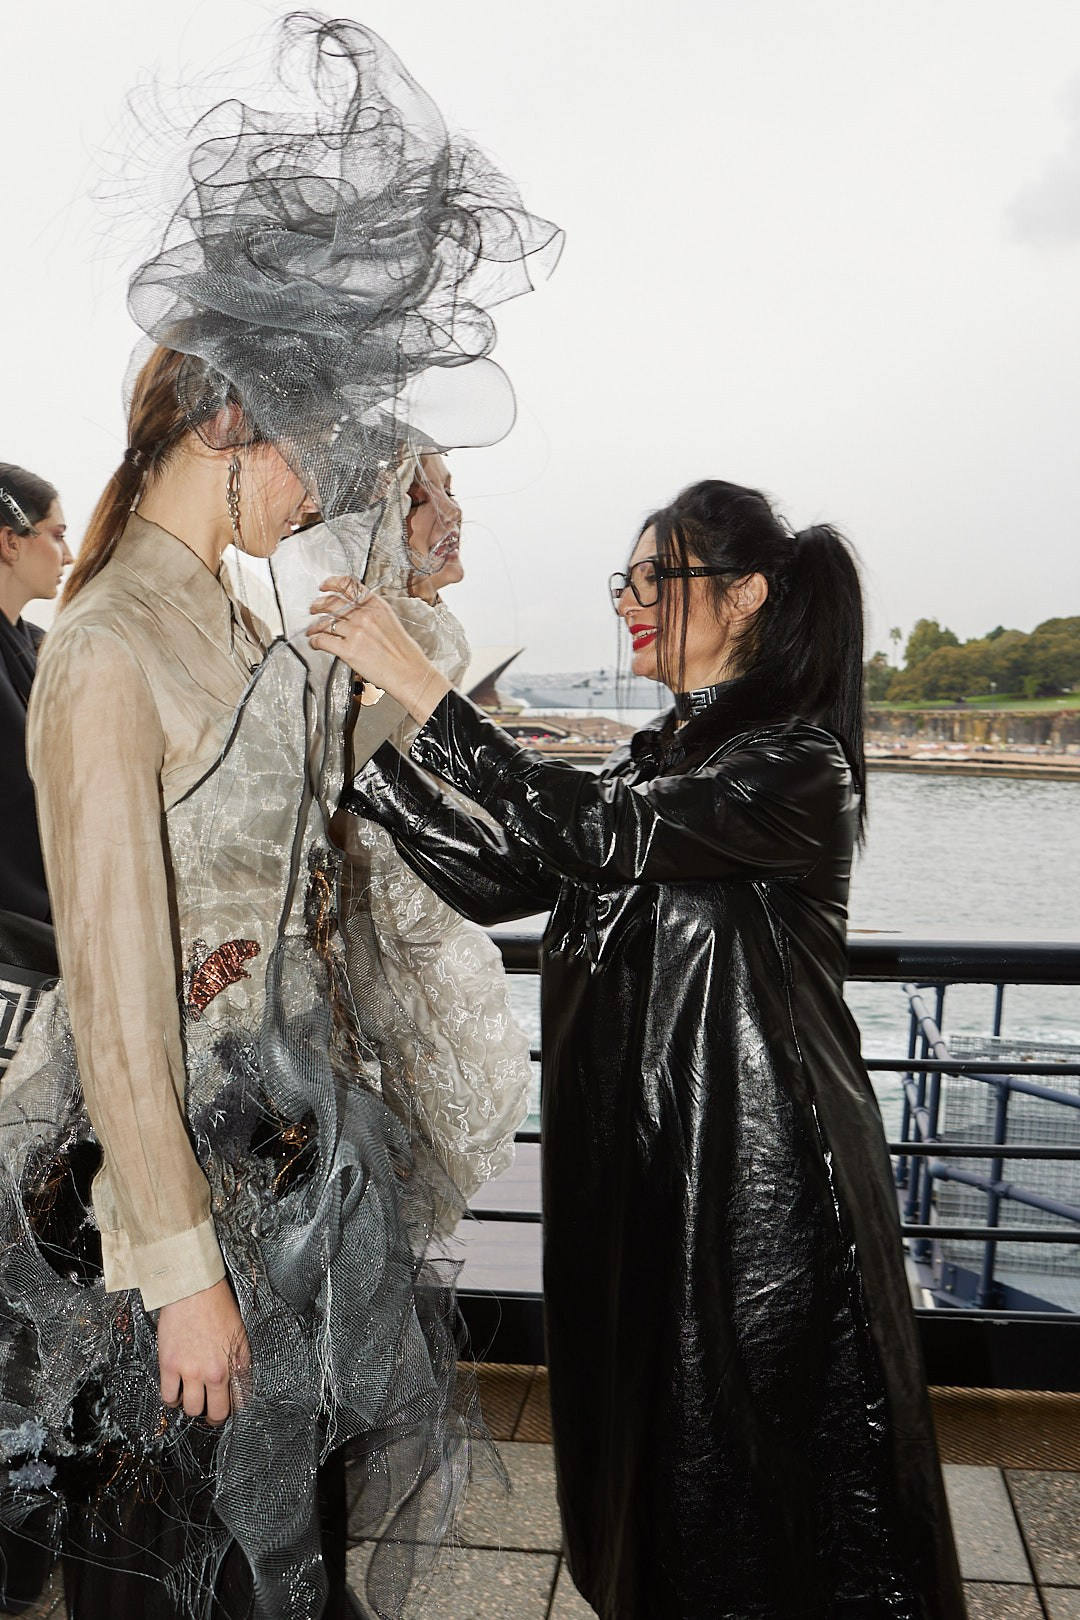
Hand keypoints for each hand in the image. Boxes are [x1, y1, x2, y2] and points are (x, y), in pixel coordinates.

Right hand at [157, 1276, 250, 1424]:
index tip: (230, 1407)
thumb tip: (239, 1382)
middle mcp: (215, 1372)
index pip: (240, 1401)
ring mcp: (191, 1371)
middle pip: (216, 1413)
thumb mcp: (240, 1334)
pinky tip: (175, 1392)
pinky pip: (168, 1396)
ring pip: (192, 1409)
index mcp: (236, 1363)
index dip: (235, 1408)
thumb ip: (239, 1361)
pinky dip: (172, 1399)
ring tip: (192, 1398)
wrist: (194, 1290)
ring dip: (192, 1407)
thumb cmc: (218, 1305)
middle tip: (211, 1412)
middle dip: (214, 1416)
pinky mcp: (170, 1366)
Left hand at [307, 576, 450, 723]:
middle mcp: (364, 615)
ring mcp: (356, 632)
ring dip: (314, 627)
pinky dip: (315, 641)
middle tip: (313, 608)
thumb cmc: (404, 653)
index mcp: (376, 605)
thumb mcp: (390, 622)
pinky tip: (315, 643)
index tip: (325, 586)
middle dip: (318, 604)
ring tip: (312, 630)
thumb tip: (355, 613)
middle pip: (332, 602)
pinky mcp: (348, 650)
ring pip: (325, 622)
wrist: (409, 672)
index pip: (349, 585)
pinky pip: (323, 641)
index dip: (332, 583)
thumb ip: (372, 614)